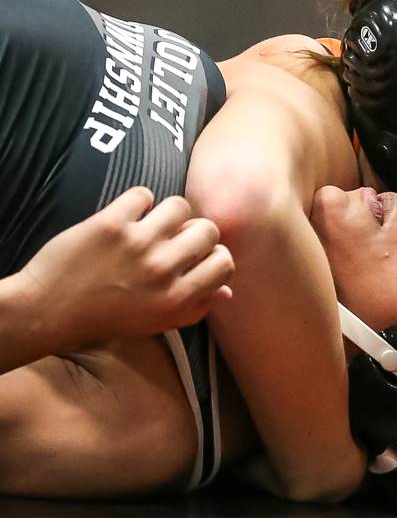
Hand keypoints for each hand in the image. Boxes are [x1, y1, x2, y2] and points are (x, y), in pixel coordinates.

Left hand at [19, 187, 233, 351]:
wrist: (48, 311)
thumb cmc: (105, 319)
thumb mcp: (157, 322)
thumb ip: (196, 308)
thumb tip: (226, 291)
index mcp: (178, 298)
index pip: (223, 264)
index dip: (215, 256)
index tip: (199, 256)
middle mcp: (163, 270)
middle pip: (208, 230)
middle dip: (195, 231)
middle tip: (175, 238)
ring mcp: (137, 244)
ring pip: (180, 206)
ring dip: (169, 213)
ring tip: (154, 222)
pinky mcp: (110, 224)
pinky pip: (142, 195)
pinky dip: (138, 201)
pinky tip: (128, 215)